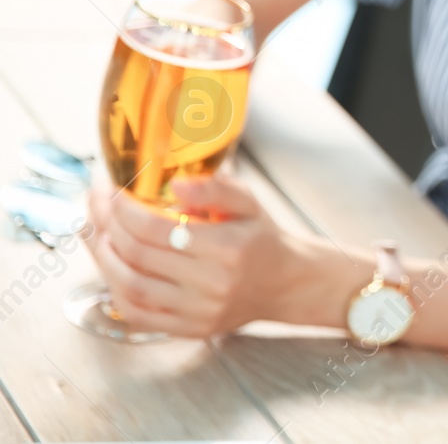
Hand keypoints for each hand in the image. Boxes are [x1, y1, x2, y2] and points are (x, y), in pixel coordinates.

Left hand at [85, 172, 306, 336]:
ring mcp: (199, 311)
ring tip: (96, 235)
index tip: (111, 192)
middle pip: (137, 255)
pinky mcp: (189, 329)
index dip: (124, 209)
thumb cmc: (262, 238)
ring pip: (130, 287)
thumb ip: (215, 189)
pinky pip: (138, 314)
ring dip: (104, 259)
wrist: (286, 283)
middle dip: (107, 227)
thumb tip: (174, 184)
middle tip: (96, 207)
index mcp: (228, 247)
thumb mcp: (249, 203)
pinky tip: (112, 268)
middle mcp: (212, 283)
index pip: (157, 228)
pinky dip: (116, 290)